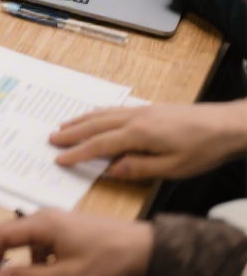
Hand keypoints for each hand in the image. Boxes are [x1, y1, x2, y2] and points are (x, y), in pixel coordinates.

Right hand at [0, 210, 151, 275]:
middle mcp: (46, 218)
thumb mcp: (65, 274)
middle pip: (8, 236)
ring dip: (15, 262)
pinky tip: (42, 273)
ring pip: (24, 242)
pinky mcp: (69, 232)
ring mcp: (58, 224)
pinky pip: (41, 245)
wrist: (147, 249)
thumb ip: (26, 275)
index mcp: (42, 223)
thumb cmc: (110, 260)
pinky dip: (34, 261)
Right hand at [50, 101, 246, 179]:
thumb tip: (112, 170)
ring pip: (103, 114)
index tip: (60, 158)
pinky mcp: (150, 109)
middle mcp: (136, 118)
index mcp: (139, 134)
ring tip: (64, 126)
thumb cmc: (204, 148)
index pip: (100, 145)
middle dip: (71, 133)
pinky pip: (114, 109)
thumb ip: (140, 169)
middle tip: (51, 139)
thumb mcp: (173, 168)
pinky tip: (95, 116)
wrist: (228, 125)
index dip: (78, 153)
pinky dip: (98, 113)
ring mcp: (142, 111)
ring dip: (81, 120)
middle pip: (95, 125)